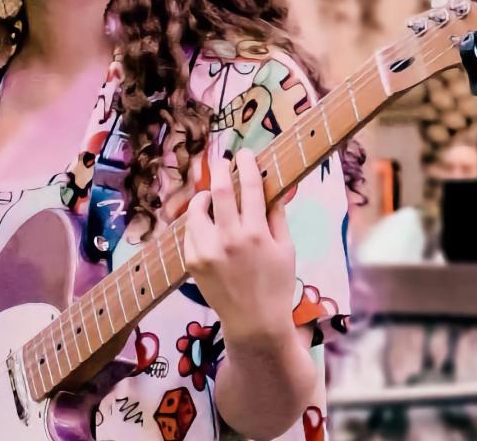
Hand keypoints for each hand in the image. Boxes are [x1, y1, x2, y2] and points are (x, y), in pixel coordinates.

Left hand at [182, 147, 296, 345]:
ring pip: (198, 210)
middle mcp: (229, 239)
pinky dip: (197, 222)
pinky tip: (206, 222)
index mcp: (256, 234)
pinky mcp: (192, 261)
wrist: (254, 323)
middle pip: (220, 191)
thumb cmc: (276, 285)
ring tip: (212, 196)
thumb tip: (273, 187)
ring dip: (205, 197)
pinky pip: (190, 231)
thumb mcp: (286, 249)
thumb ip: (277, 216)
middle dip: (221, 170)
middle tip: (222, 160)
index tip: (245, 153)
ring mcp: (207, 251)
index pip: (250, 188)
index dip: (247, 165)